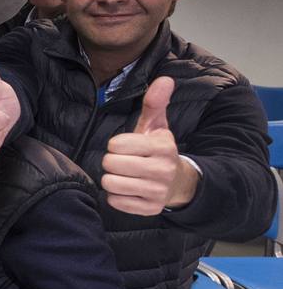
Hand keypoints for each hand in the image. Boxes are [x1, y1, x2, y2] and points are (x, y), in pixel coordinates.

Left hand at [102, 77, 194, 214]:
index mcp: (162, 147)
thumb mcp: (156, 126)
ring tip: (124, 175)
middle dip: (112, 162)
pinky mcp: (150, 209)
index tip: (126, 147)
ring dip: (112, 179)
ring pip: (111, 184)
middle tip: (123, 162)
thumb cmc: (157, 150)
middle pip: (111, 164)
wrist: (178, 182)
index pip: (116, 144)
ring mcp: (157, 192)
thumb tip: (165, 79)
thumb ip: (155, 103)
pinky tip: (128, 189)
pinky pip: (116, 202)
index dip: (116, 145)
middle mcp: (162, 170)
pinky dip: (117, 196)